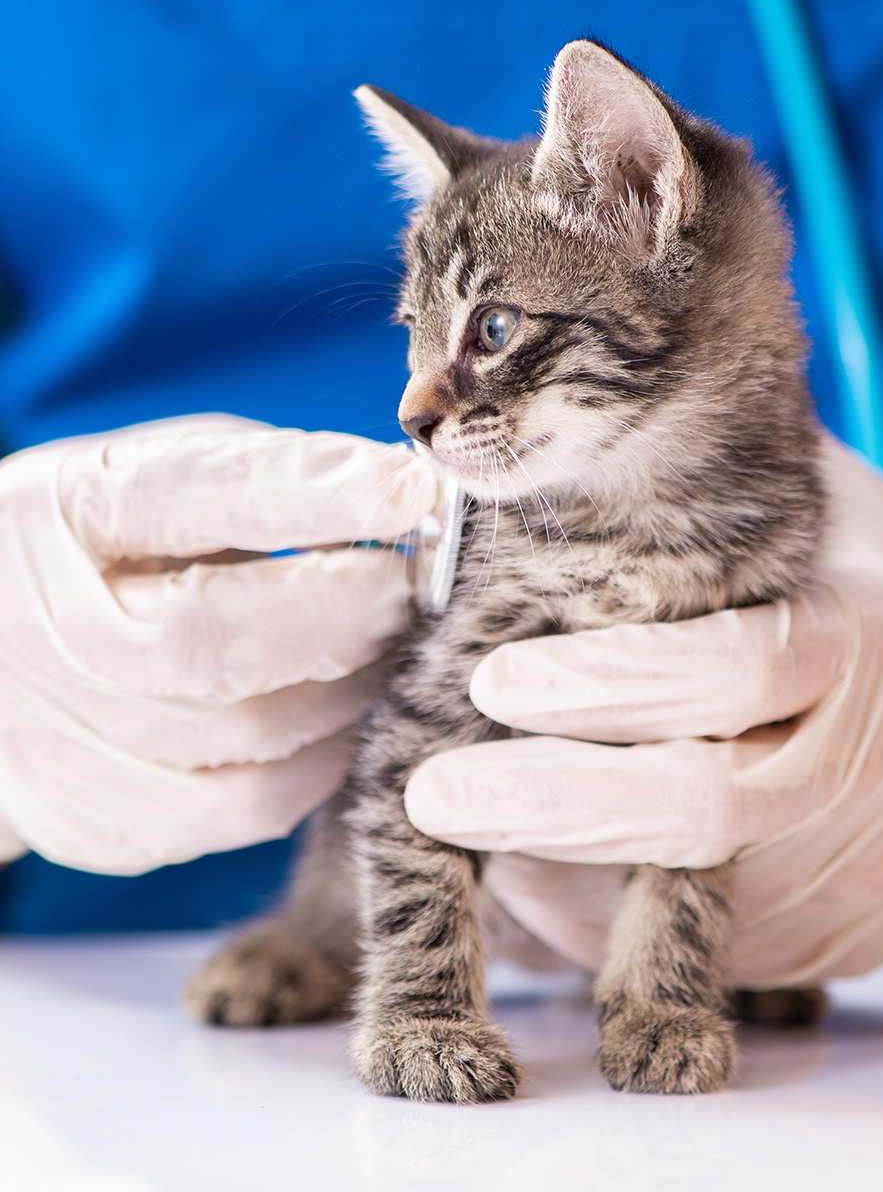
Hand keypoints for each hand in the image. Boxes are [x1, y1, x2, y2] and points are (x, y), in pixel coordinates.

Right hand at [0, 415, 437, 873]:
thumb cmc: (118, 548)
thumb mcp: (171, 479)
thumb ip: (276, 479)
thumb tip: (411, 496)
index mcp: (72, 510)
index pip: (194, 493)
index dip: (314, 493)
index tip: (412, 489)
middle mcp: (51, 628)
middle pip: (214, 638)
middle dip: (348, 611)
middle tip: (416, 589)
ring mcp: (62, 736)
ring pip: (246, 733)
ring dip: (350, 689)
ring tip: (389, 650)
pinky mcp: (97, 818)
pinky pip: (243, 809)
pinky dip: (320, 763)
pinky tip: (343, 720)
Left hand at [405, 439, 882, 986]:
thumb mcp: (835, 515)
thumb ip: (726, 487)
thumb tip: (577, 438)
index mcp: (866, 639)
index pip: (732, 667)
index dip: (607, 679)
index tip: (492, 681)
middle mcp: (870, 763)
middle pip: (704, 805)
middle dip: (554, 804)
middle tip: (435, 796)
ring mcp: (864, 864)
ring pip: (695, 901)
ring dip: (564, 880)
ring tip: (469, 837)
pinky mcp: (847, 934)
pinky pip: (715, 951)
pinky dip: (617, 929)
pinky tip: (543, 885)